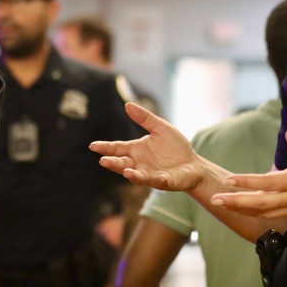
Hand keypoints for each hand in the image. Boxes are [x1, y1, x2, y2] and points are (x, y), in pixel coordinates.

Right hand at [90, 102, 204, 191]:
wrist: (193, 164)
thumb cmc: (175, 146)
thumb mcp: (160, 128)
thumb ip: (145, 118)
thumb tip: (127, 105)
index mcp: (136, 150)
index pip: (117, 148)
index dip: (105, 147)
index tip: (93, 146)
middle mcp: (139, 164)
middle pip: (122, 164)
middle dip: (113, 163)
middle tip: (103, 161)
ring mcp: (151, 174)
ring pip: (137, 176)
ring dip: (132, 174)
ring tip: (126, 171)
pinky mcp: (165, 181)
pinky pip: (159, 181)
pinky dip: (157, 180)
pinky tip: (158, 177)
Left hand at [212, 129, 286, 220]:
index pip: (266, 183)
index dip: (246, 182)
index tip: (228, 179)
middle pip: (259, 203)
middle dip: (236, 202)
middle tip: (216, 200)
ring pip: (264, 212)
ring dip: (243, 209)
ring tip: (225, 204)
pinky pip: (273, 215)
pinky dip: (257, 212)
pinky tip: (246, 208)